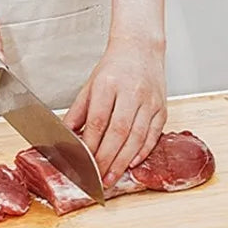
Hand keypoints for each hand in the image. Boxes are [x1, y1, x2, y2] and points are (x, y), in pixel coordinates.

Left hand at [64, 35, 166, 186]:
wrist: (141, 49)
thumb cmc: (114, 68)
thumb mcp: (90, 86)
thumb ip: (78, 113)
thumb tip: (66, 139)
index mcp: (109, 84)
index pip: (98, 121)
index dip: (91, 145)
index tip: (82, 163)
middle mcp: (132, 92)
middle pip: (119, 132)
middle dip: (106, 159)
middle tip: (96, 178)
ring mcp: (149, 100)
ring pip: (137, 136)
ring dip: (123, 161)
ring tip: (112, 177)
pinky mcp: (162, 107)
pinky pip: (153, 134)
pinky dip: (143, 151)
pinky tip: (132, 163)